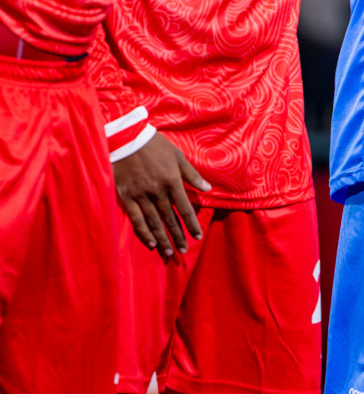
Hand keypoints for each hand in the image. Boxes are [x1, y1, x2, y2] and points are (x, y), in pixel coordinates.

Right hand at [113, 131, 209, 257]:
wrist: (126, 140)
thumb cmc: (155, 146)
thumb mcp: (178, 157)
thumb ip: (192, 175)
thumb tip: (208, 189)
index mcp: (172, 182)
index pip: (184, 208)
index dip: (191, 224)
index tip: (196, 237)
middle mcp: (157, 192)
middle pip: (169, 219)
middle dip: (178, 236)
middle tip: (183, 251)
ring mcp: (141, 196)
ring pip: (154, 222)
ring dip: (162, 239)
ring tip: (169, 252)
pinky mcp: (126, 197)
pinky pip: (136, 219)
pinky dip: (144, 232)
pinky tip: (151, 243)